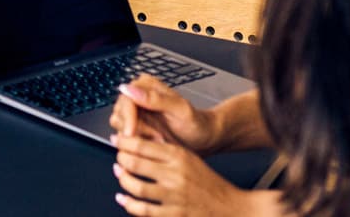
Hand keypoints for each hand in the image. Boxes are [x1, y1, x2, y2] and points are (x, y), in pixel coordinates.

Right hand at [111, 77, 219, 152]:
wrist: (204, 139)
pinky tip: (155, 144)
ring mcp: (137, 112)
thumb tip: (129, 89)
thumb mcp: (180, 110)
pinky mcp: (137, 127)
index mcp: (146, 85)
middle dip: (134, 130)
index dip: (127, 118)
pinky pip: (126, 137)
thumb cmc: (197, 124)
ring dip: (136, 138)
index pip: (124, 100)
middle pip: (119, 114)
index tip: (132, 132)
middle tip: (156, 138)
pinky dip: (138, 144)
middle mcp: (138, 96)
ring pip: (120, 126)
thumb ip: (156, 99)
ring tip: (159, 141)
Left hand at [113, 131, 263, 215]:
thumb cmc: (211, 185)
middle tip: (118, 157)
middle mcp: (176, 174)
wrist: (232, 209)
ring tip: (119, 174)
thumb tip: (138, 146)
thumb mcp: (191, 160)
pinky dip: (128, 204)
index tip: (116, 139)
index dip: (124, 141)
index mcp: (180, 156)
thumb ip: (167, 153)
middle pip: (135, 163)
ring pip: (136, 186)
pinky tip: (123, 199)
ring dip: (123, 179)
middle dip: (120, 159)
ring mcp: (174, 196)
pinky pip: (143, 210)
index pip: (142, 144)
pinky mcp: (174, 215)